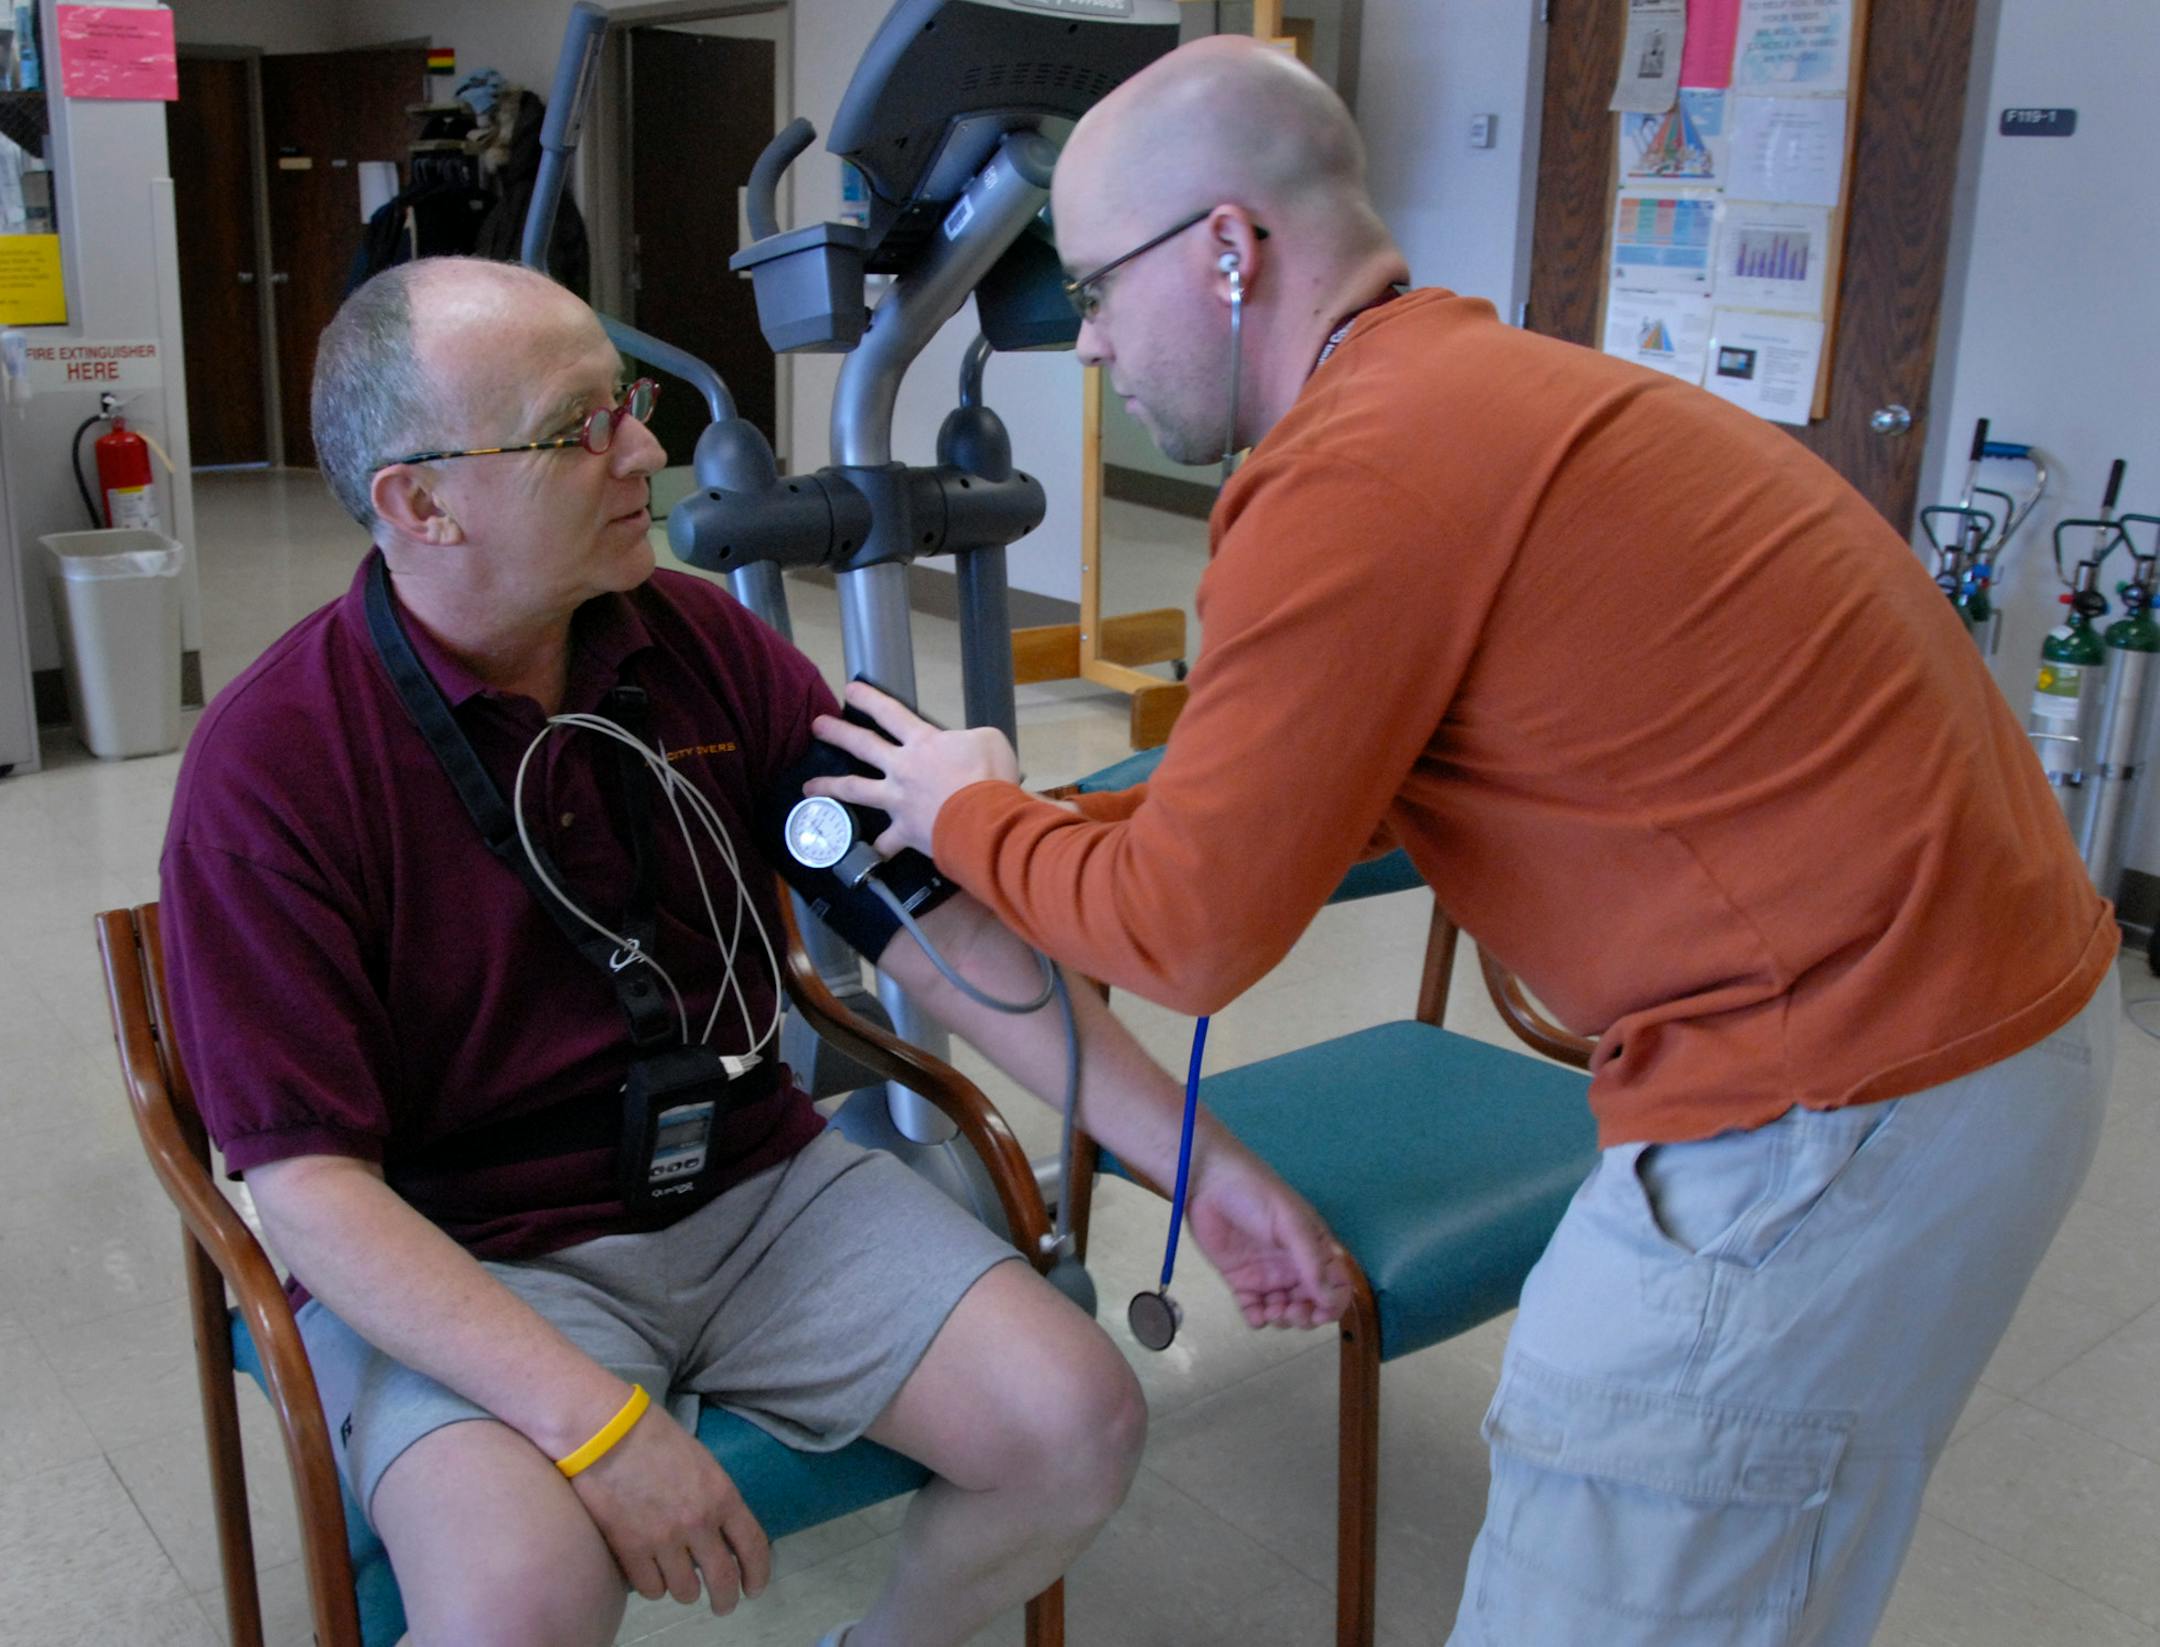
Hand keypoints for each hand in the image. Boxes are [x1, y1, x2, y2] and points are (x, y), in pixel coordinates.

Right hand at [567, 1396, 771, 1613]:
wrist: (605, 1432)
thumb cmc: (653, 1436)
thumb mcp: (700, 1461)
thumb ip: (713, 1497)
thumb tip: (719, 1528)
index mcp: (722, 1495)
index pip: (753, 1546)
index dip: (758, 1573)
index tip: (754, 1588)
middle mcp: (698, 1523)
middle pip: (722, 1580)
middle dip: (726, 1600)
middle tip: (722, 1606)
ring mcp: (664, 1539)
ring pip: (685, 1591)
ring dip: (685, 1591)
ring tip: (679, 1582)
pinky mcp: (630, 1550)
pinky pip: (651, 1589)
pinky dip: (654, 1586)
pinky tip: (651, 1574)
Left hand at [807, 680, 1019, 856]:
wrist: (985, 819)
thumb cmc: (990, 776)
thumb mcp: (989, 740)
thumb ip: (970, 738)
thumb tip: (965, 746)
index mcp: (923, 742)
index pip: (890, 713)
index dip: (869, 698)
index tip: (849, 689)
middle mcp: (902, 768)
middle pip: (863, 745)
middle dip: (837, 733)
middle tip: (816, 726)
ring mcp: (899, 800)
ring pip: (855, 790)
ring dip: (829, 786)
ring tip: (808, 787)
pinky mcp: (905, 831)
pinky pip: (885, 844)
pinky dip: (877, 850)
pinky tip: (865, 854)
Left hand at [1185, 1145, 1353, 1329]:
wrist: (1208, 1184)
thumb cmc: (1256, 1195)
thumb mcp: (1291, 1223)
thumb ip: (1312, 1261)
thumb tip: (1330, 1299)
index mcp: (1314, 1248)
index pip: (1336, 1285)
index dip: (1333, 1304)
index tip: (1320, 1312)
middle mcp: (1294, 1265)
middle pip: (1311, 1304)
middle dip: (1306, 1316)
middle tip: (1291, 1312)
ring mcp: (1267, 1275)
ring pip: (1285, 1311)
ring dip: (1283, 1320)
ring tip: (1271, 1311)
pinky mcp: (1241, 1281)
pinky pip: (1254, 1309)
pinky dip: (1258, 1319)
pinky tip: (1255, 1313)